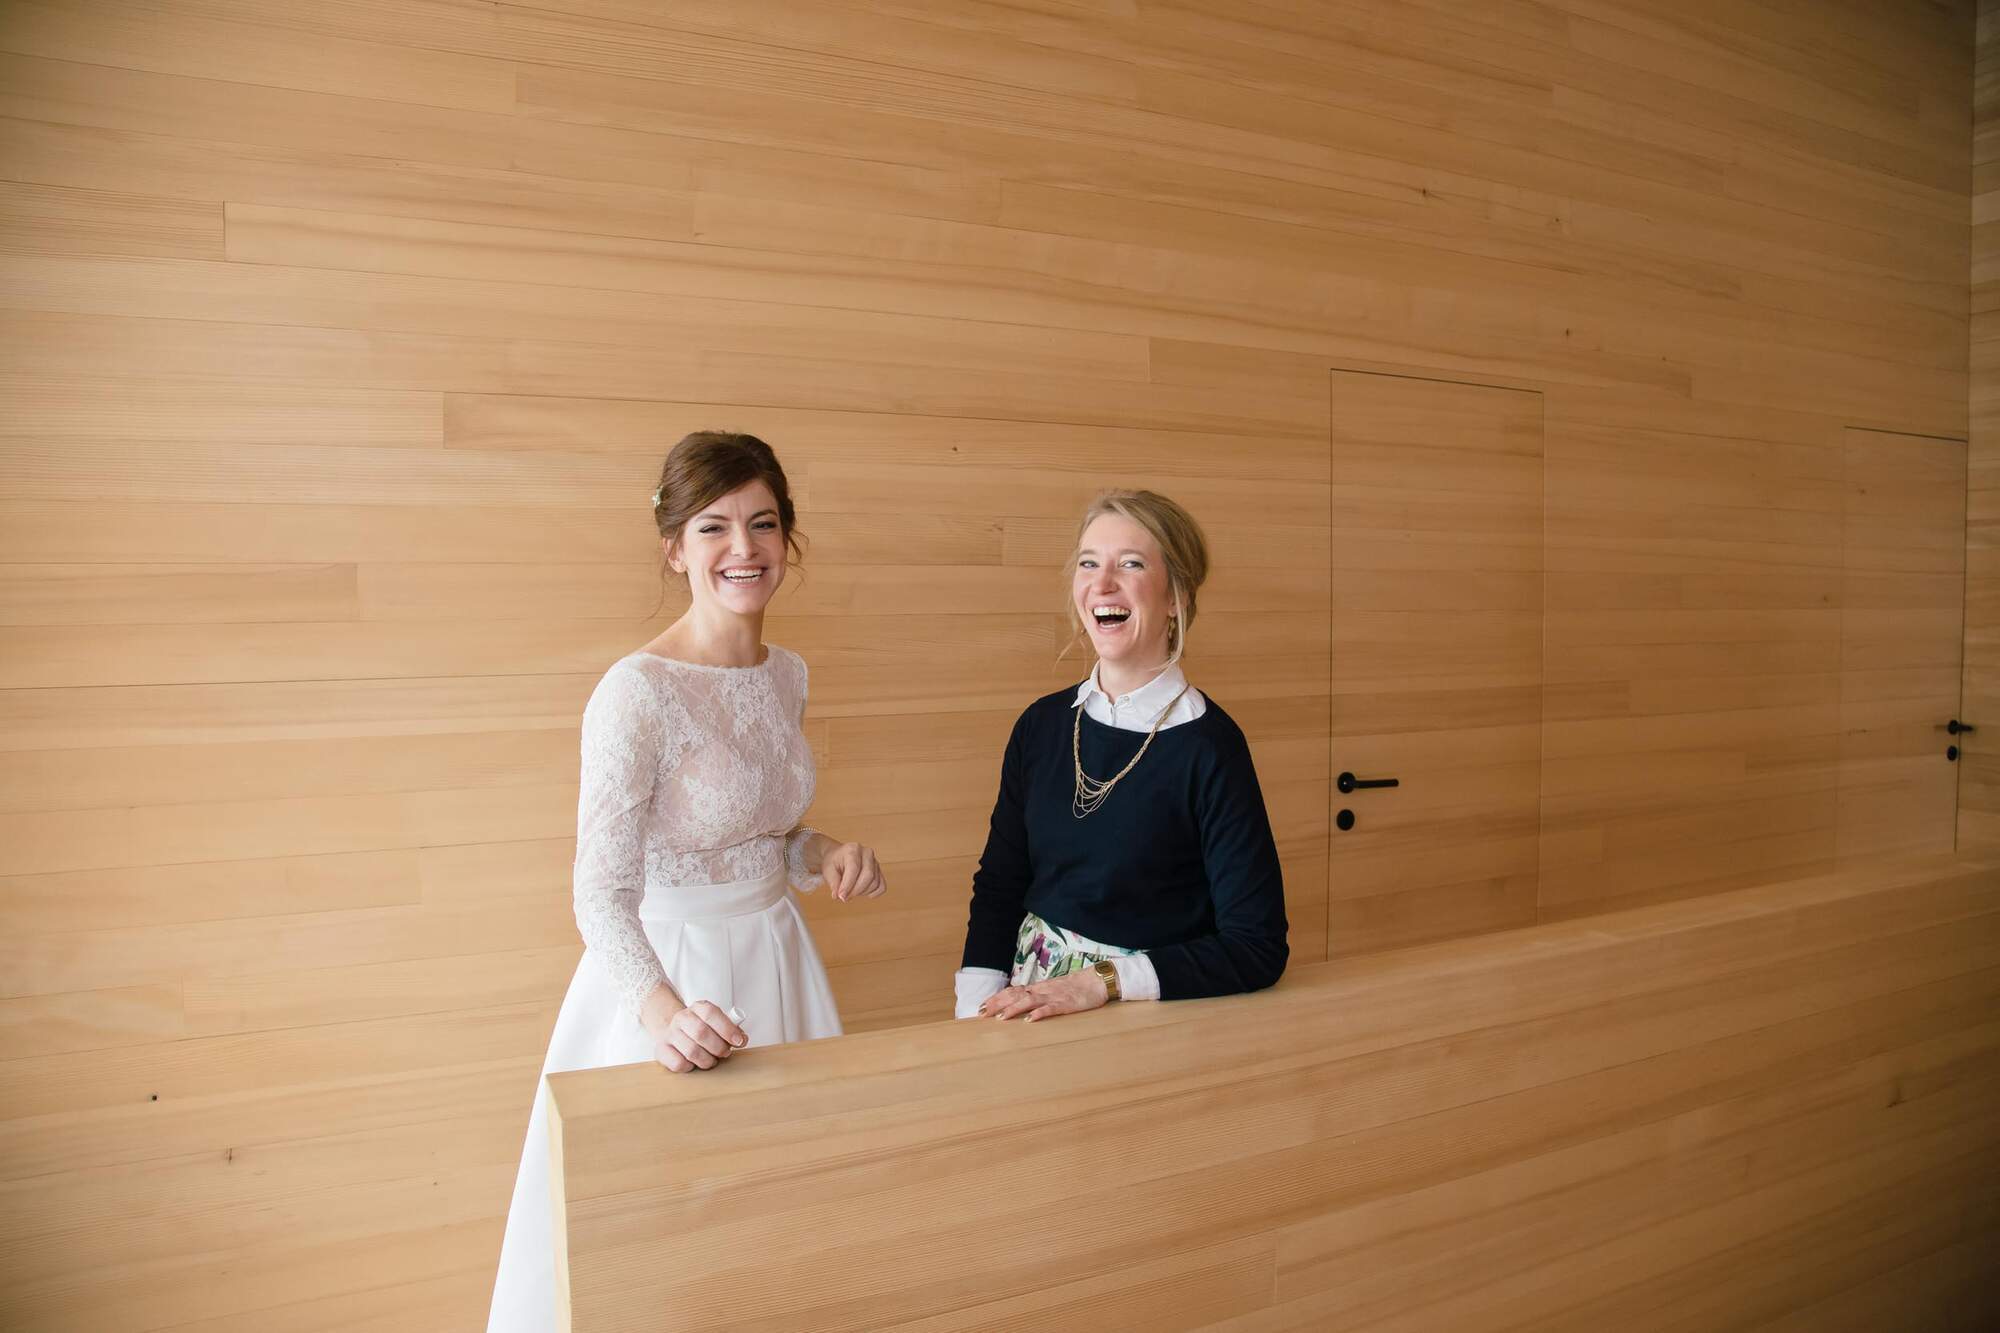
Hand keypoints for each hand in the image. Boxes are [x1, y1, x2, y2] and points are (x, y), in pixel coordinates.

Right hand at [648, 999, 746, 1072]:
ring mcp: (670, 1034)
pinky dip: (691, 1067)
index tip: (739, 1041)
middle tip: (725, 1053)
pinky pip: (678, 1064)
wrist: (672, 1030)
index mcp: (698, 1008)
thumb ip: (731, 1029)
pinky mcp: (661, 1050)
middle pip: (701, 1033)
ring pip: (691, 1051)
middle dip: (718, 1047)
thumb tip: (742, 1039)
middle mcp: (682, 1018)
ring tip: (712, 1060)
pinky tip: (694, 1063)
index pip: (711, 1013)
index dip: (727, 1029)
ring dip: (707, 1060)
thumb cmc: (701, 1029)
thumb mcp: (716, 1023)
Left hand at [821, 841, 885, 901]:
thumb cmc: (834, 862)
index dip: (848, 885)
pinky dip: (873, 893)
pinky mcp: (879, 871)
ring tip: (850, 891)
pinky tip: (862, 892)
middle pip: (868, 875)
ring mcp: (875, 862)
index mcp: (853, 849)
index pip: (854, 868)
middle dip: (856, 890)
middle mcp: (867, 853)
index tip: (841, 896)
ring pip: (875, 882)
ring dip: (862, 892)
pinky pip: (881, 886)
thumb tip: (838, 896)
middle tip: (845, 897)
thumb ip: (833, 882)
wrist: (839, 857)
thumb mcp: (828, 870)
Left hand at [978, 967, 1108, 1022]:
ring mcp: (1053, 997)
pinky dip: (1039, 1014)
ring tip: (1000, 1018)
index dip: (997, 998)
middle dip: (997, 1004)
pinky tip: (1029, 1020)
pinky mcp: (1065, 1004)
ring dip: (1013, 1009)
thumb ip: (1038, 995)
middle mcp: (1042, 991)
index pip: (1013, 991)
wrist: (1096, 981)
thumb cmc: (1076, 987)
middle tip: (981, 1013)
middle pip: (1015, 995)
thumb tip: (1021, 1001)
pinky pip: (1050, 1009)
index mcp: (1039, 988)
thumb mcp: (1053, 990)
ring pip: (1029, 1001)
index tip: (982, 1006)